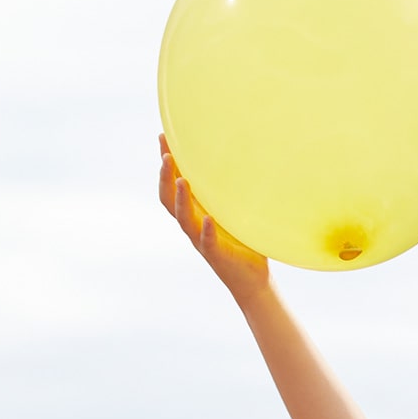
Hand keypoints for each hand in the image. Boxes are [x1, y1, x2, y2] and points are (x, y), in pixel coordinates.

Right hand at [158, 134, 269, 304]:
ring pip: (183, 219)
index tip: (164, 137)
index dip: (166, 164)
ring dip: (181, 199)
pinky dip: (206, 230)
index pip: (174, 185)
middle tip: (165, 154)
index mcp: (196, 213)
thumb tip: (251, 161)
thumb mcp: (238, 213)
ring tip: (182, 180)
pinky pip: (207, 242)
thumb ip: (235, 193)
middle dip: (165, 176)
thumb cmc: (245, 244)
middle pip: (169, 198)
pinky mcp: (215, 256)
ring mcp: (201, 241)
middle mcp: (193, 225)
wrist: (253, 281)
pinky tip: (207, 219)